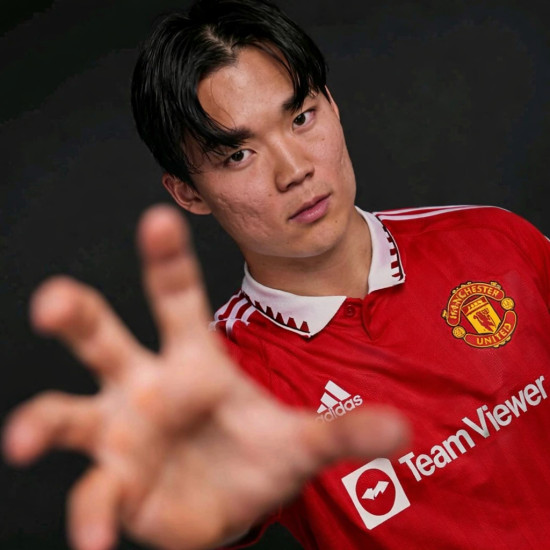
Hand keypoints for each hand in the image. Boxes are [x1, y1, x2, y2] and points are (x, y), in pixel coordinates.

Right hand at [2, 205, 407, 549]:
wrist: (232, 497)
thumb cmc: (258, 448)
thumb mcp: (304, 437)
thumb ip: (346, 430)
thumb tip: (402, 429)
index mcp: (194, 358)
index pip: (176, 296)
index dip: (165, 257)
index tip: (157, 217)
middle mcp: (147, 384)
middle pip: (103, 336)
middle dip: (76, 313)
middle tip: (52, 300)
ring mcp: (123, 432)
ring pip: (70, 412)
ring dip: (43, 420)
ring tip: (27, 437)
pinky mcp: (116, 482)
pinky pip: (93, 494)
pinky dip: (92, 514)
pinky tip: (97, 539)